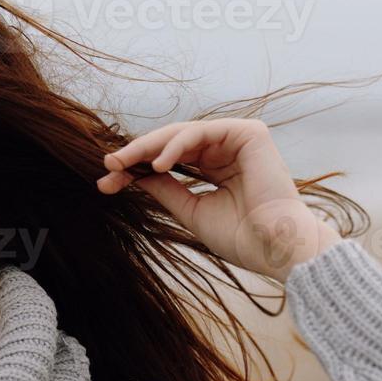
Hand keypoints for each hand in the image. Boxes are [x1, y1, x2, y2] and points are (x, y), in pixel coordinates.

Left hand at [96, 119, 343, 281]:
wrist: (274, 248)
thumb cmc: (241, 237)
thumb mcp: (191, 210)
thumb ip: (166, 189)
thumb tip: (133, 175)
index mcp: (217, 169)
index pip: (170, 160)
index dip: (137, 168)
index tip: (107, 181)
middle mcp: (227, 151)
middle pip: (172, 143)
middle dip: (137, 153)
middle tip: (108, 165)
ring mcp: (239, 140)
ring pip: (183, 133)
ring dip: (149, 146)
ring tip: (123, 163)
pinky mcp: (249, 133)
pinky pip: (202, 132)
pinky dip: (177, 145)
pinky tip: (158, 163)